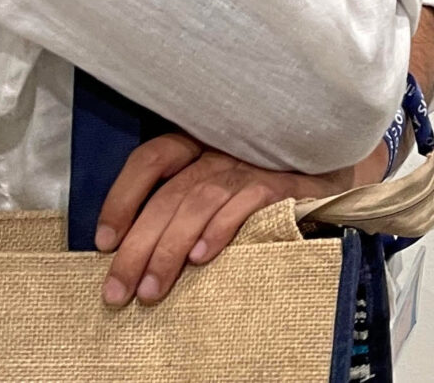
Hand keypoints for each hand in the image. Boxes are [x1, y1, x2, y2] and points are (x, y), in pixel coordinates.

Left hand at [95, 133, 359, 307]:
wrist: (329, 168)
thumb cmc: (259, 180)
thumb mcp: (216, 179)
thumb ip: (182, 199)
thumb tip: (128, 245)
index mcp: (198, 142)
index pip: (151, 158)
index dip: (123, 197)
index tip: (104, 241)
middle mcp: (220, 149)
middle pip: (169, 193)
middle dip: (138, 245)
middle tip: (118, 290)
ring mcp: (251, 164)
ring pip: (199, 201)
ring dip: (171, 248)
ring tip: (152, 290)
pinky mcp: (281, 183)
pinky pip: (245, 203)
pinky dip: (220, 229)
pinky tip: (202, 257)